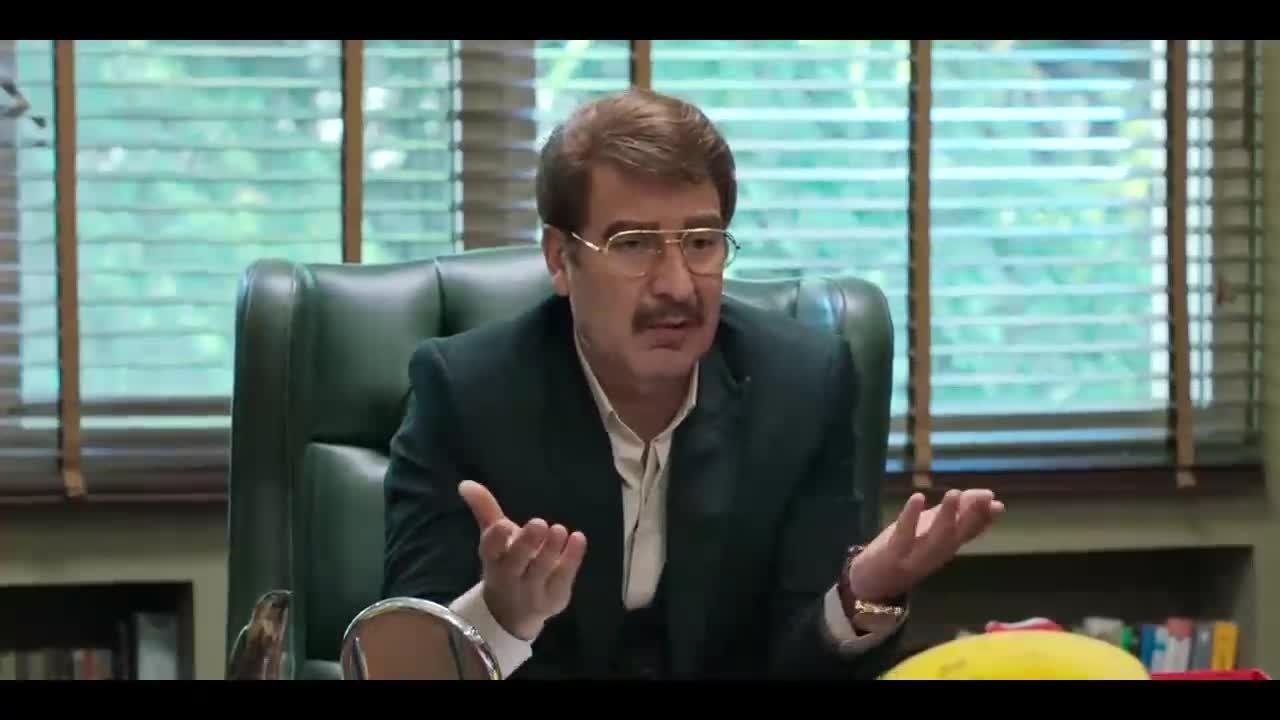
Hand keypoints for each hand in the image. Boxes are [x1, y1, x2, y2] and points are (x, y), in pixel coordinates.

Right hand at [458, 480, 587, 640]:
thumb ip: (485, 509)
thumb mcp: (494, 539)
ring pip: (542, 570)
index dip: (496, 539)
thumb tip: (466, 483)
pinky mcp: (554, 598)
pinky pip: (564, 578)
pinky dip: (572, 558)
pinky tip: (578, 538)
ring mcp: (533, 591)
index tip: (504, 524)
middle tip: (539, 522)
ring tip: (559, 529)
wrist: (512, 613)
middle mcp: (509, 577)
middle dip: (527, 543)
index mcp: (492, 559)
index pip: (490, 550)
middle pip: (516, 562)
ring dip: (551, 549)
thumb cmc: (505, 564)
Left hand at [847, 489, 1003, 601]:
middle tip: (986, 497)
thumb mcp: (932, 533)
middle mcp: (933, 555)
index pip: (967, 534)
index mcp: (944, 549)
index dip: (982, 520)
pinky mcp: (892, 554)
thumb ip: (956, 519)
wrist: (870, 583)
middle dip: (970, 517)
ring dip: (946, 516)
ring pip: (934, 538)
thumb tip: (992, 502)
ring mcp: (913, 556)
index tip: (998, 505)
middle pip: (955, 536)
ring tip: (955, 493)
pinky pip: (904, 534)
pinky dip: (911, 516)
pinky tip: (918, 498)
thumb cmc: (905, 552)